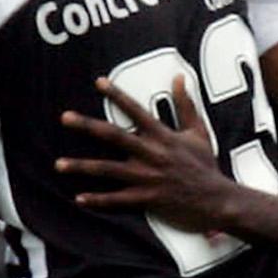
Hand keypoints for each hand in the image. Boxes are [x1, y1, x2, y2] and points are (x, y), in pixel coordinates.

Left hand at [57, 72, 238, 233]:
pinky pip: (118, 200)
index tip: (98, 82)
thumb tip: (178, 77)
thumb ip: (185, 105)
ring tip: (59, 164)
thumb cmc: (206, 166)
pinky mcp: (148, 199)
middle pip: (114, 136)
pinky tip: (80, 198)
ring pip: (108, 170)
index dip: (117, 95)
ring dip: (82, 167)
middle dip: (87, 126)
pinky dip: (99, 200)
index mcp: (163, 136)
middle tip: (65, 117)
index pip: (136, 110)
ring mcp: (148, 177)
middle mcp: (152, 154)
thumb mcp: (198, 132)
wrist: (218, 200)